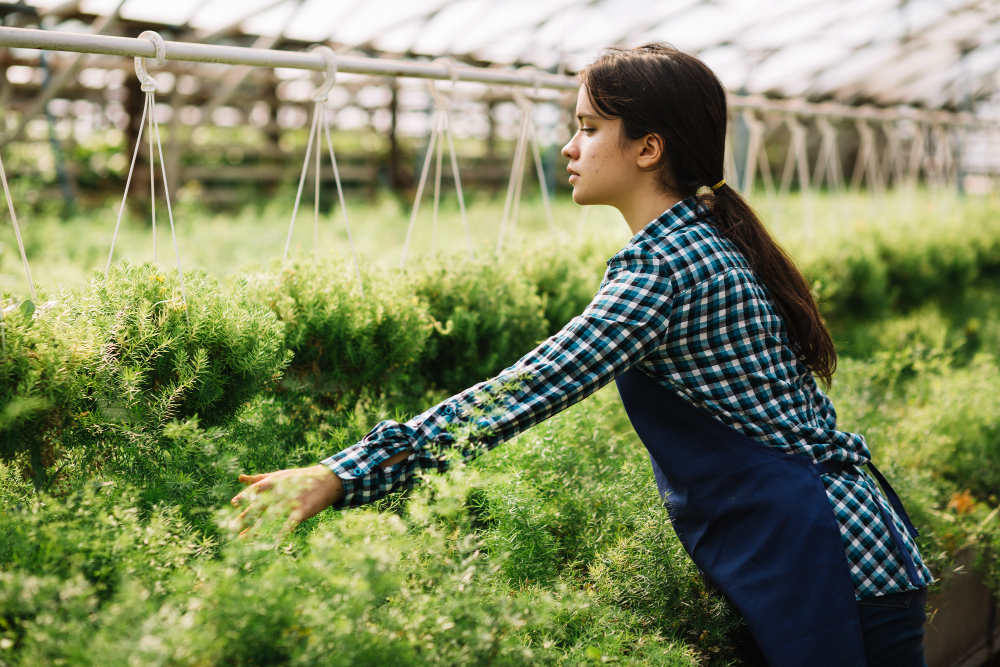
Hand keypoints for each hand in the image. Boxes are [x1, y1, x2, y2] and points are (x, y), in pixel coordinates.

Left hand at [230, 465, 344, 536]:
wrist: (328, 480)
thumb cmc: (300, 479)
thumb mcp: (279, 476)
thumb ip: (259, 478)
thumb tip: (239, 478)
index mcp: (274, 481)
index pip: (256, 489)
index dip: (245, 496)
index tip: (234, 504)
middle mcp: (281, 491)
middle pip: (260, 505)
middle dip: (245, 516)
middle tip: (231, 527)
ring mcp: (292, 500)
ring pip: (271, 516)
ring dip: (257, 528)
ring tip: (245, 540)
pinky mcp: (303, 510)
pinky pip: (290, 523)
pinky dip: (282, 532)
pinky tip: (274, 542)